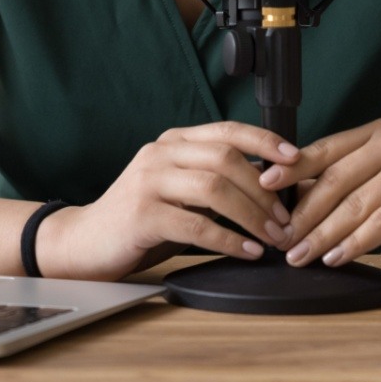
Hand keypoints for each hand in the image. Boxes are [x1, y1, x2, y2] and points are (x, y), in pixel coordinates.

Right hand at [39, 121, 299, 280]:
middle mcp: (160, 154)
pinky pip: (197, 226)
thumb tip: (271, 183)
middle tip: (286, 219)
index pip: (227, 130)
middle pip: (226, 160)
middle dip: (264, 190)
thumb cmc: (140, 218)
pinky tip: (247, 251)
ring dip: (252, 216)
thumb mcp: (176, 188)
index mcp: (173, 142)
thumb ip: (212, 178)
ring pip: (215, 190)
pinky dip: (228, 240)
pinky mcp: (142, 216)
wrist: (85, 241)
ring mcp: (149, 183)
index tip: (295, 159)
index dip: (265, 141)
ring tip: (273, 237)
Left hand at [262, 118, 380, 274]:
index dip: (290, 171)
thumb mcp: (373, 198)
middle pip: (335, 179)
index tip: (260, 189)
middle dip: (303, 214)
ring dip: (323, 234)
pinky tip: (336, 259)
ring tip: (300, 256)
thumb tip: (280, 201)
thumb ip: (338, 192)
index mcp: (378, 134)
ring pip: (355, 203)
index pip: (324, 151)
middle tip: (280, 240)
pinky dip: (355, 243)